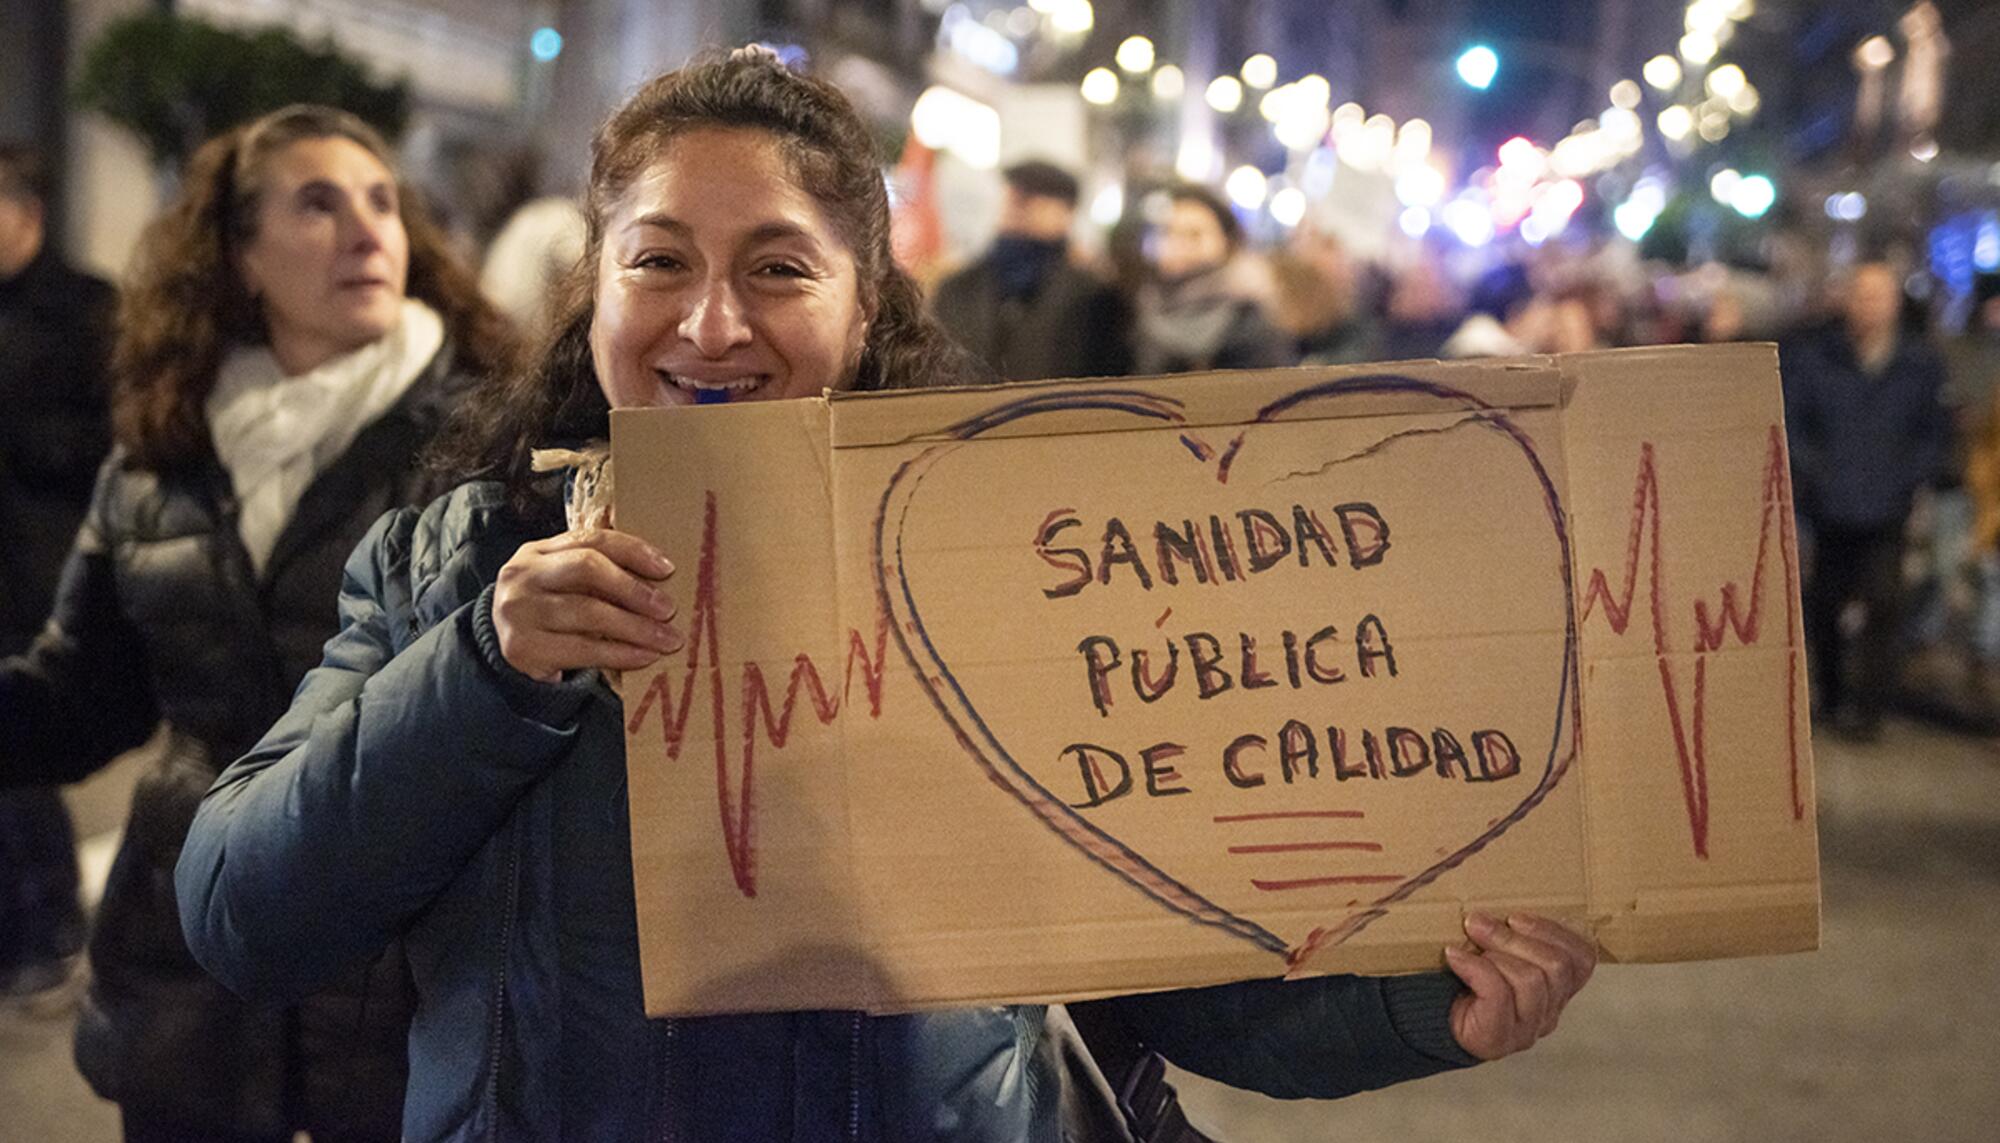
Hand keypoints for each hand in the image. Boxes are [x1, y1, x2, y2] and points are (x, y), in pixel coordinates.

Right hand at [491, 528, 683, 681]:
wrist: (503, 647)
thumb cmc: (548, 609)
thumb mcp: (564, 582)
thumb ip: (599, 572)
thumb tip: (661, 578)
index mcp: (537, 550)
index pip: (591, 539)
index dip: (633, 551)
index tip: (667, 569)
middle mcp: (522, 575)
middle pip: (586, 569)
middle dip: (634, 589)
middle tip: (668, 609)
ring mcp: (518, 611)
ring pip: (588, 612)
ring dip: (635, 627)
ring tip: (666, 639)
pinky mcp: (522, 648)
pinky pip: (582, 649)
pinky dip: (619, 653)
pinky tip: (643, 656)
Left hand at [1443, 912, 1596, 1060]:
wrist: (1430, 1025)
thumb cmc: (1463, 984)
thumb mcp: (1494, 952)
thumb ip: (1509, 934)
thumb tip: (1497, 909)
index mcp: (1556, 990)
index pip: (1582, 960)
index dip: (1555, 931)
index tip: (1515, 918)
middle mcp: (1548, 1013)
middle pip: (1557, 966)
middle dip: (1514, 937)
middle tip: (1477, 924)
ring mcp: (1526, 1029)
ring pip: (1531, 980)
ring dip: (1494, 953)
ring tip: (1465, 946)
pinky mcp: (1498, 1038)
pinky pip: (1498, 994)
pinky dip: (1474, 968)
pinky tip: (1454, 958)